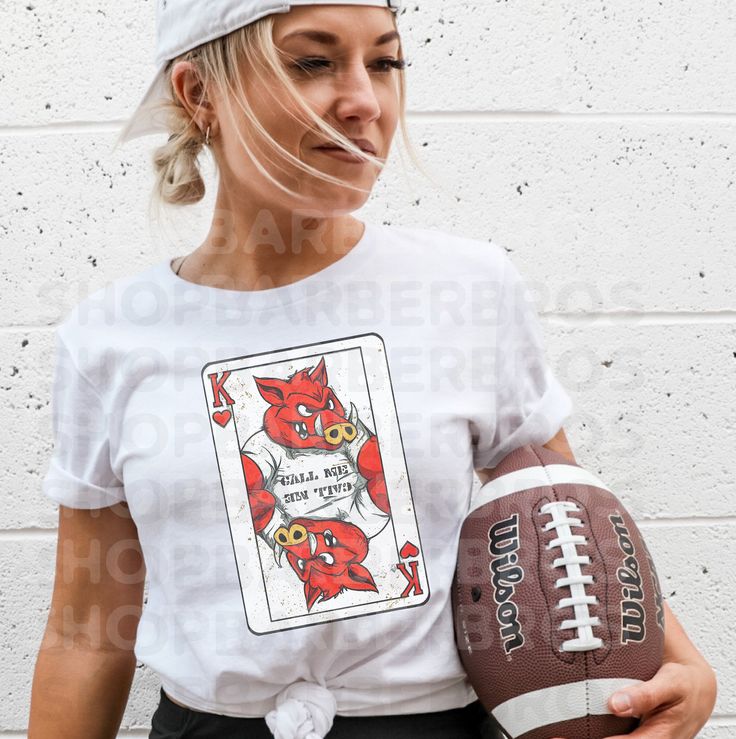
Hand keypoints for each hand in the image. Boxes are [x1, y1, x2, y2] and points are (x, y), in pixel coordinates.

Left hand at [550, 653, 716, 738]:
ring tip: (555, 733)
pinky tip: (570, 727)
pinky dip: (594, 731)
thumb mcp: (671, 685)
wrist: (697, 688)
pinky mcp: (634, 733)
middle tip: (553, 736)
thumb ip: (645, 694)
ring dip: (587, 735)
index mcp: (659, 737)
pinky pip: (616, 736)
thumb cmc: (685, 685)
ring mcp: (642, 738)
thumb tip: (616, 704)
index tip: (564, 737)